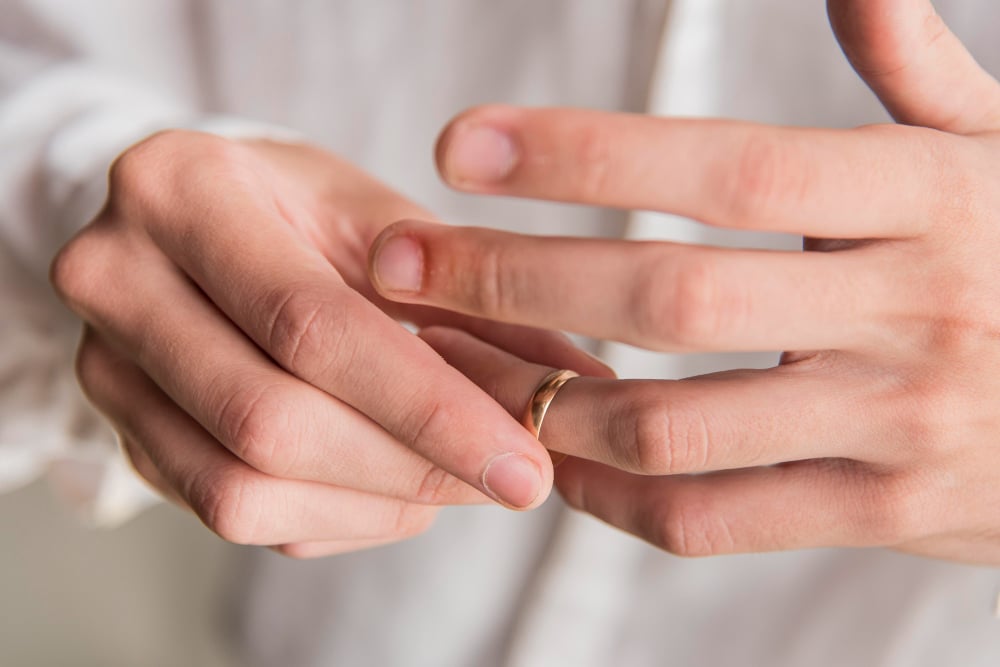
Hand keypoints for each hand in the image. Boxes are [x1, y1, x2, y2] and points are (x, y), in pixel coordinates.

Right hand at [51, 131, 608, 556]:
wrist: (193, 223)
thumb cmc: (296, 207)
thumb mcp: (379, 219)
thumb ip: (471, 298)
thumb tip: (577, 385)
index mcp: (180, 191)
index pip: (310, 324)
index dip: (428, 406)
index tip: (526, 459)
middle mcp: (115, 280)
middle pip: (271, 420)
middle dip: (411, 467)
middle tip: (514, 482)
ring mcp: (104, 369)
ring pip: (243, 490)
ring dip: (377, 504)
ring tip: (460, 481)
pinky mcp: (124, 435)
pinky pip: (232, 515)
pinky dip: (336, 519)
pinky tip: (396, 494)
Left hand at [368, 0, 999, 562]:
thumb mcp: (998, 154)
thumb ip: (920, 69)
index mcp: (927, 198)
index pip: (730, 170)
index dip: (585, 157)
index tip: (460, 148)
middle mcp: (907, 311)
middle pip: (669, 298)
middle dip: (512, 280)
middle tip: (394, 265)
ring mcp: (895, 426)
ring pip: (672, 427)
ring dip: (545, 400)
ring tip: (455, 364)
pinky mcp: (881, 513)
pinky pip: (713, 519)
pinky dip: (615, 496)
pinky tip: (560, 458)